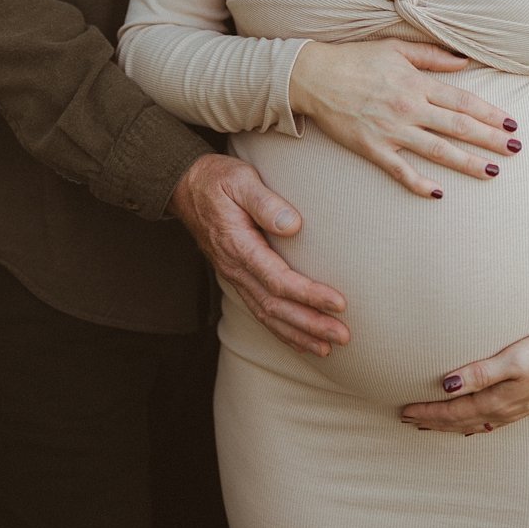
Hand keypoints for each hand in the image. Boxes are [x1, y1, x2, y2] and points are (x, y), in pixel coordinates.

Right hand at [170, 153, 349, 357]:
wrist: (185, 186)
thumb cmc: (217, 179)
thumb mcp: (239, 179)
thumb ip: (264, 201)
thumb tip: (293, 225)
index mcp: (237, 245)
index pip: (276, 279)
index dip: (308, 294)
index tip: (339, 303)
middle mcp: (233, 267)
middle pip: (274, 306)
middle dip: (310, 324)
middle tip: (343, 336)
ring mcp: (234, 276)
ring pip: (266, 314)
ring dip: (298, 333)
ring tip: (328, 348)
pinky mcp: (238, 278)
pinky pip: (259, 311)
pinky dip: (281, 331)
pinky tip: (302, 342)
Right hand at [287, 38, 518, 198]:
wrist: (312, 76)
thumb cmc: (353, 59)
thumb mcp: (394, 48)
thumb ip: (431, 55)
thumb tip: (464, 61)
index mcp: (416, 83)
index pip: (462, 101)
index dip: (490, 113)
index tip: (511, 124)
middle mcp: (408, 108)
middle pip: (458, 127)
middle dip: (490, 139)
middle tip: (516, 150)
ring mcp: (391, 130)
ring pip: (439, 150)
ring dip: (469, 163)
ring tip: (494, 172)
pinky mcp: (372, 148)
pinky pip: (400, 170)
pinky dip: (420, 183)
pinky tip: (439, 193)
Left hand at [398, 332, 528, 434]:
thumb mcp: (510, 360)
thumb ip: (479, 373)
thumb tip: (447, 385)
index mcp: (496, 402)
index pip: (452, 412)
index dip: (427, 413)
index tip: (404, 411)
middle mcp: (502, 411)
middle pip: (458, 421)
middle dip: (432, 421)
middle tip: (406, 420)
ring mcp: (512, 411)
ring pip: (472, 424)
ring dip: (448, 425)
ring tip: (428, 425)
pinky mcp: (521, 406)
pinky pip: (488, 423)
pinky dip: (470, 425)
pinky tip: (468, 427)